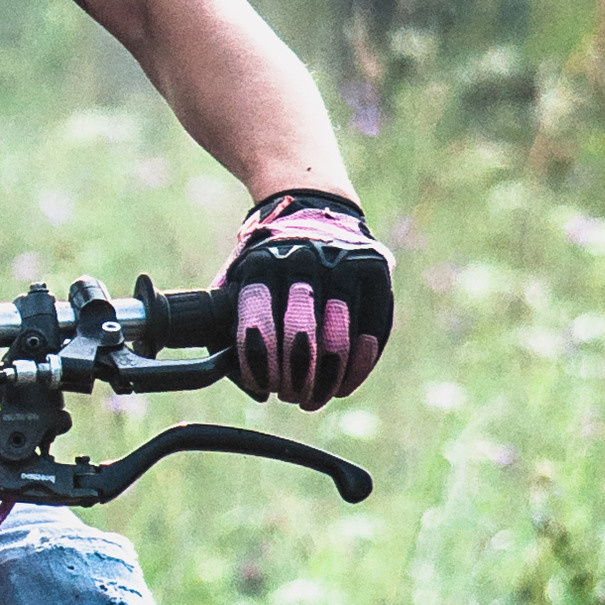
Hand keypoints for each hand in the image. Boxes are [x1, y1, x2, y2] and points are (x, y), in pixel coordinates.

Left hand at [221, 189, 392, 407]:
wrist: (311, 207)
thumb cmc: (267, 262)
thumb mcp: (237, 282)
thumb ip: (230, 331)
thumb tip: (254, 392)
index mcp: (261, 264)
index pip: (258, 326)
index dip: (261, 367)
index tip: (263, 387)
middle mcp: (303, 260)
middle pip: (301, 338)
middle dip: (295, 380)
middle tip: (291, 397)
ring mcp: (342, 262)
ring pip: (339, 338)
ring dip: (326, 380)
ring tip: (314, 397)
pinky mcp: (374, 268)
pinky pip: (373, 330)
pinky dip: (358, 367)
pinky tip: (342, 385)